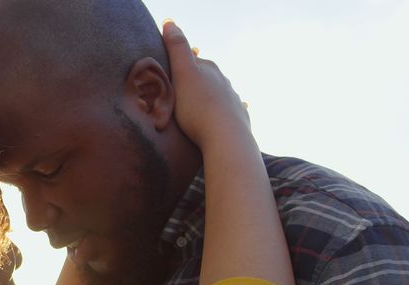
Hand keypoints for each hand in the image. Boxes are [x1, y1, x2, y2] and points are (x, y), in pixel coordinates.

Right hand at [162, 20, 252, 152]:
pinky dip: (225, 111)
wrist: (225, 138)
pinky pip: (231, 110)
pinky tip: (223, 115)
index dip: (182, 63)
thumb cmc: (198, 107)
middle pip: (207, 76)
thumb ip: (177, 48)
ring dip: (210, 96)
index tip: (171, 70)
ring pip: (220, 93)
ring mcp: (233, 99)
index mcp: (209, 68)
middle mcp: (224, 81)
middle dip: (196, 80)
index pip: (194, 60)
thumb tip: (169, 21)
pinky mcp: (239, 118)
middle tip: (180, 90)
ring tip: (197, 105)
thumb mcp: (182, 73)